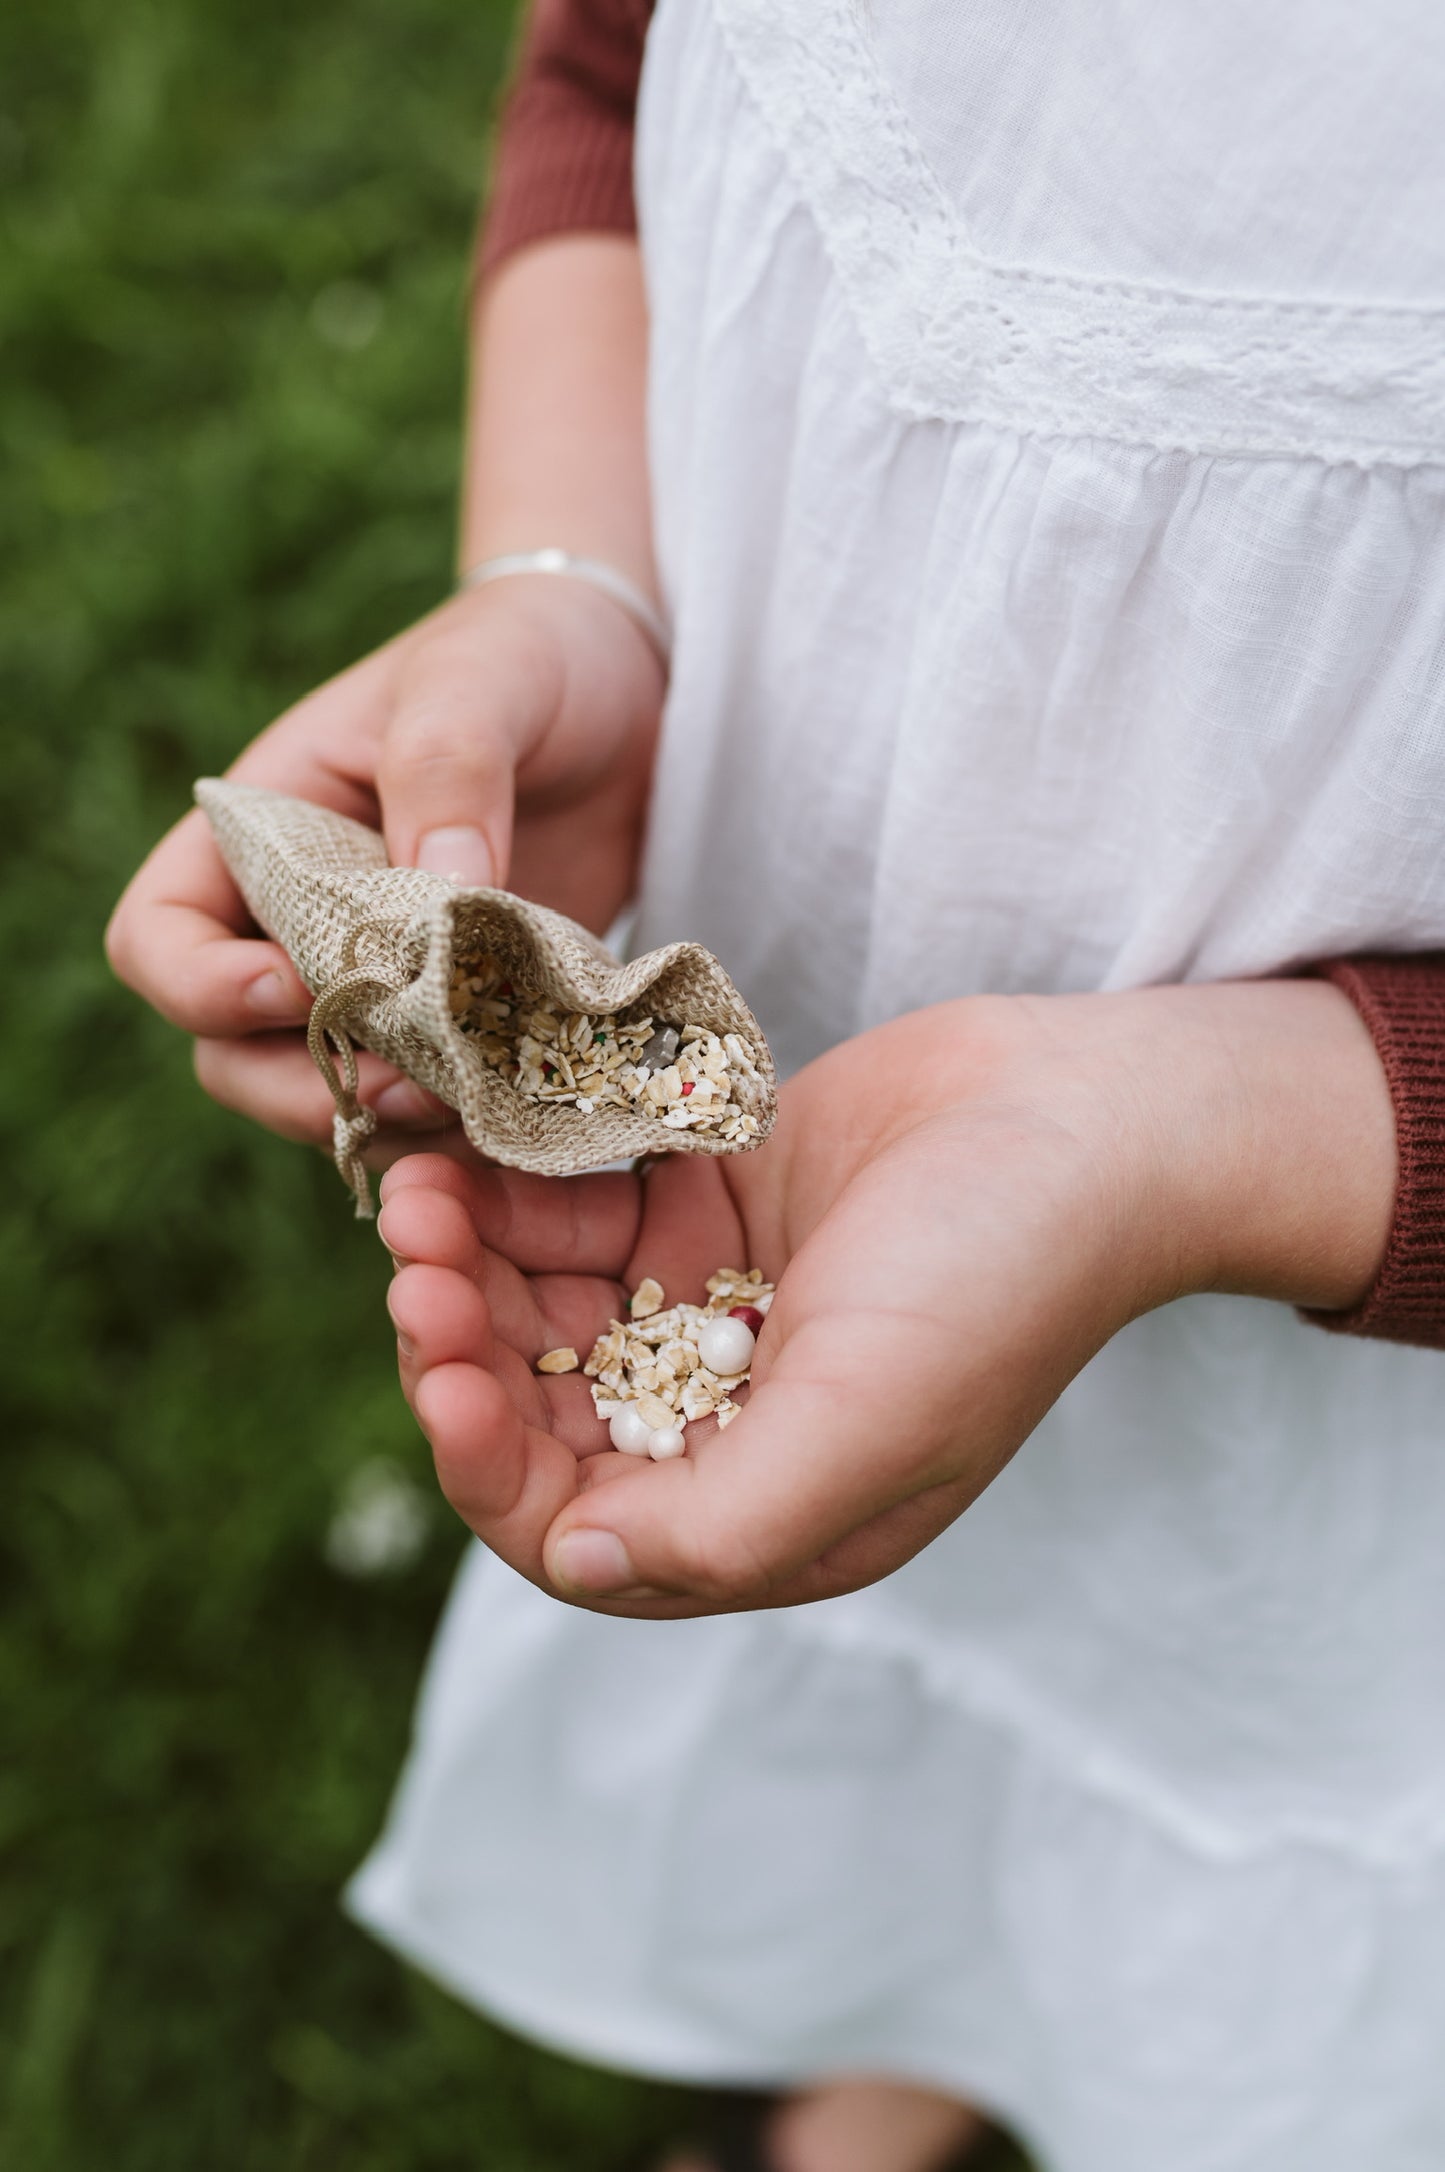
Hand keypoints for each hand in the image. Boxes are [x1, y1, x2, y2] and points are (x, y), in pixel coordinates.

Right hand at [105, 574, 662, 1158]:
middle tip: (401, 1090)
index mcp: (265, 831)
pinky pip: (441, 1106)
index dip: (200, 983)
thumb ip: (447, 770)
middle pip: (233, 1052)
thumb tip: (442, 893)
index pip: (160, 934)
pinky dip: (469, 1133)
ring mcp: (388, 985)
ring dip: (388, 1122)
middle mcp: (303, 923)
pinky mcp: (472, 1023)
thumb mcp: (480, 683)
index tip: (292, 985)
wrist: (631, 693)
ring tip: (474, 1109)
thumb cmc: (525, 658)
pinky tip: (524, 1125)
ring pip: (335, 1097)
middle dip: (299, 1087)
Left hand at [377, 979, 1394, 1615]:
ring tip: (424, 1181)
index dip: (487, 1460)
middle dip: (459, 1339)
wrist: (1091, 1115)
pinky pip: (580, 1210)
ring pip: (541, 1303)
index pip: (574, 1522)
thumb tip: (573, 1563)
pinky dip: (522, 1183)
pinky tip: (475, 1139)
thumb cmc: (1003, 1278)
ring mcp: (711, 1305)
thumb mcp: (871, 1422)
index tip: (443, 1366)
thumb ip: (722, 1522)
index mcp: (767, 1503)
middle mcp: (725, 1416)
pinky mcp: (709, 1205)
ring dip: (472, 1252)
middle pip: (536, 1405)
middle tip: (412, 1251)